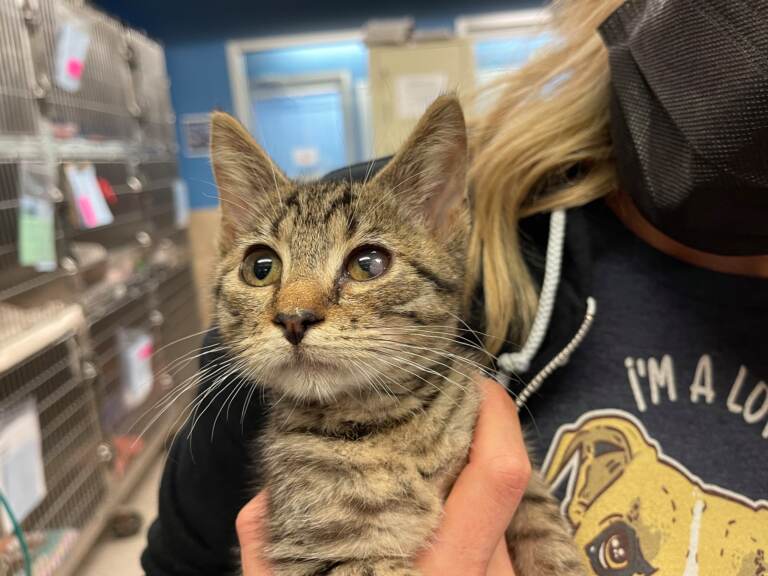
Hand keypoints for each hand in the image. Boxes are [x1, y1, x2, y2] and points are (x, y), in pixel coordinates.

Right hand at [236, 379, 529, 574]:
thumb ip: (270, 559)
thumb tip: (263, 504)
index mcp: (440, 574)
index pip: (498, 474)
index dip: (496, 416)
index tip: (473, 382)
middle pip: (502, 489)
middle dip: (470, 449)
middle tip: (428, 428)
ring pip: (505, 525)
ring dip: (470, 496)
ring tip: (423, 489)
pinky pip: (506, 554)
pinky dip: (476, 533)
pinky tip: (432, 538)